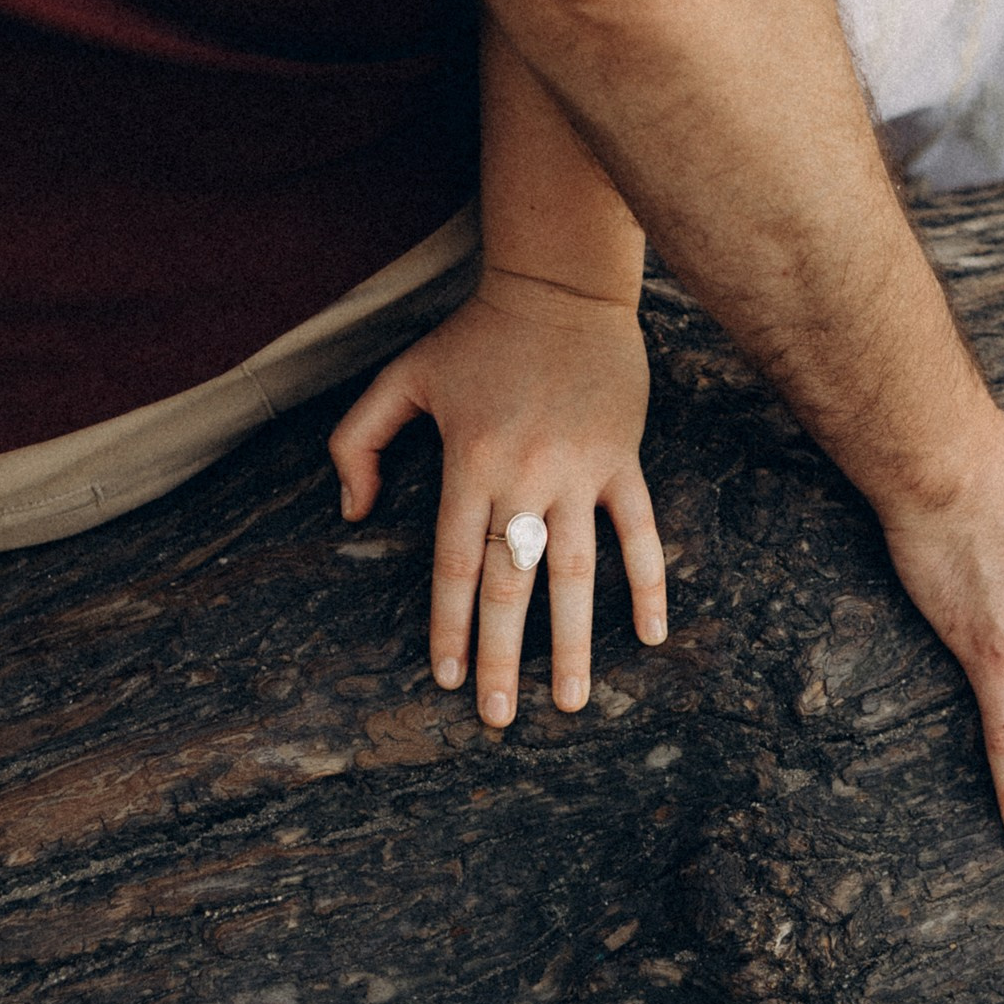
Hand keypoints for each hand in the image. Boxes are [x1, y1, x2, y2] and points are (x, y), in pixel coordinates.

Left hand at [328, 272, 666, 722]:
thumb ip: (358, 442)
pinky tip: (650, 636)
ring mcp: (579, 471)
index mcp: (468, 463)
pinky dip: (648, 583)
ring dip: (573, 641)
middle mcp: (523, 476)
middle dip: (503, 656)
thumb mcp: (400, 378)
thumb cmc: (475, 336)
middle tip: (501, 716)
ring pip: (576, 573)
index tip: (447, 680)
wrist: (560, 286)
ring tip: (571, 701)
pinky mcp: (621, 460)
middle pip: (510, 584)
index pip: (454, 565)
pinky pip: (639, 532)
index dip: (448, 626)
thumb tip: (353, 514)